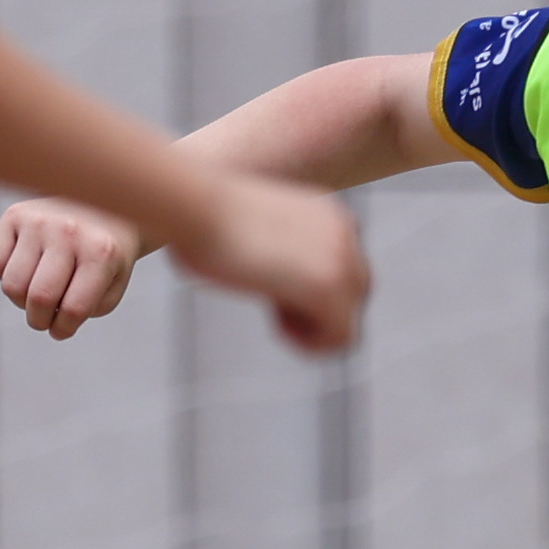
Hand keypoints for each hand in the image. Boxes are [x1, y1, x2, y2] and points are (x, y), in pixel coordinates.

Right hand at [0, 195, 145, 337]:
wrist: (104, 202)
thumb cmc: (106, 252)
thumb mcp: (112, 285)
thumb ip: (86, 309)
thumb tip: (51, 319)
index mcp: (101, 252)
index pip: (72, 309)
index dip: (63, 329)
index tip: (62, 329)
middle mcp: (68, 231)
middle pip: (39, 299)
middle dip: (40, 320)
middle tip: (46, 317)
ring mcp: (39, 220)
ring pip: (11, 285)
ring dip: (21, 300)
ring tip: (38, 291)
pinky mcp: (15, 214)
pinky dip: (5, 275)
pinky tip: (26, 267)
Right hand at [162, 171, 368, 355]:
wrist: (193, 206)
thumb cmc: (195, 215)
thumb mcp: (245, 224)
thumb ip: (271, 247)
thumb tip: (264, 270)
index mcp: (327, 211)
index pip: (344, 263)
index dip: (308, 284)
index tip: (270, 282)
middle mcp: (345, 231)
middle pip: (355, 291)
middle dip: (315, 307)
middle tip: (271, 301)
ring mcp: (342, 259)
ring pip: (350, 318)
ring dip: (312, 326)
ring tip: (274, 313)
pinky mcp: (329, 289)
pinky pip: (341, 338)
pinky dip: (310, 342)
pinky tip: (275, 322)